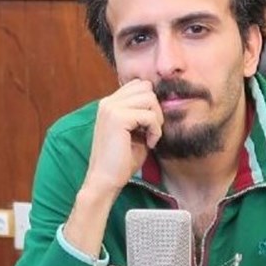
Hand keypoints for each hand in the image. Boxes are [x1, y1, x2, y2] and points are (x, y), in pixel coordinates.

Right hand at [84, 79, 163, 195]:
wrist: (105, 180)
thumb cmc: (121, 161)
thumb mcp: (134, 131)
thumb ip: (142, 114)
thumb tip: (161, 101)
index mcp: (109, 103)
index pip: (139, 85)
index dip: (150, 103)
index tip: (149, 124)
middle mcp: (108, 102)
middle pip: (146, 88)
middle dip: (155, 109)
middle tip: (152, 130)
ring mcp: (111, 108)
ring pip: (149, 98)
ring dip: (156, 119)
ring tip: (151, 136)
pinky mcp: (117, 118)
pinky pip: (149, 115)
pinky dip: (155, 130)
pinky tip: (149, 143)